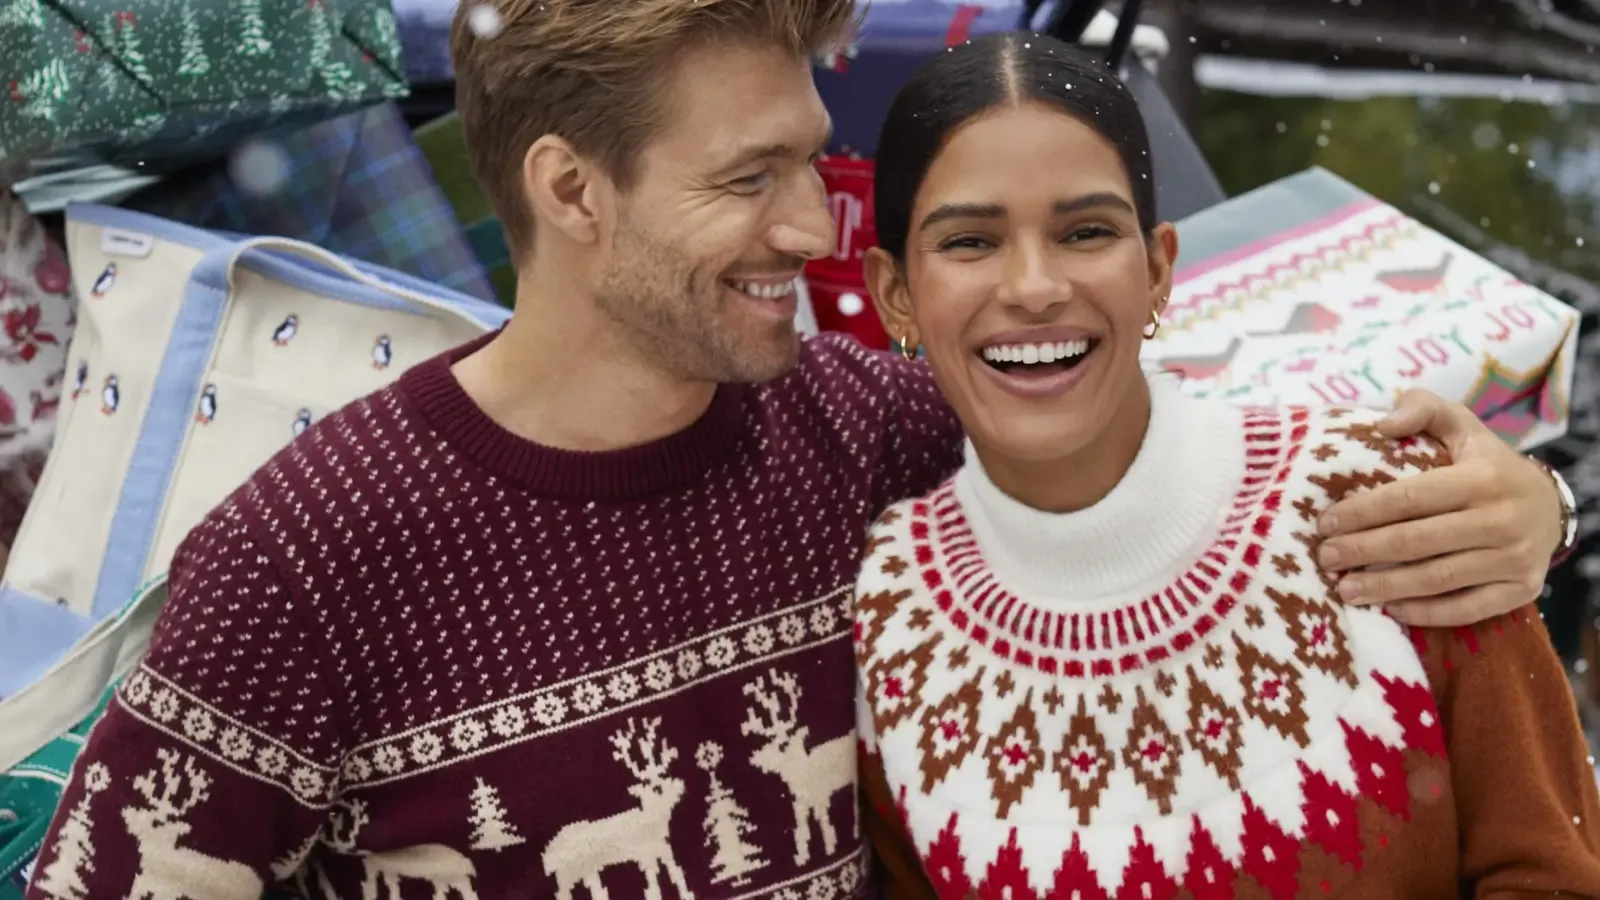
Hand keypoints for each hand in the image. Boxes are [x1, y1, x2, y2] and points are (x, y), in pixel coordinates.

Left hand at [1316, 388, 1561, 626]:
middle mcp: (1502, 519)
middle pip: (1416, 542)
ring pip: (1437, 579)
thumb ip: (1421, 409)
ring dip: (1384, 588)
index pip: (1409, 498)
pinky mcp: (1521, 590)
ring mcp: (1514, 558)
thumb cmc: (1487, 463)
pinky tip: (1391, 610)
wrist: (1551, 505)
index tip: (1325, 523)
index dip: (1362, 512)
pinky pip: (1466, 609)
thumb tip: (1381, 425)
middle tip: (1325, 557)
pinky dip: (1426, 612)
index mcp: (1483, 477)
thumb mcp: (1461, 425)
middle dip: (1362, 551)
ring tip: (1344, 589)